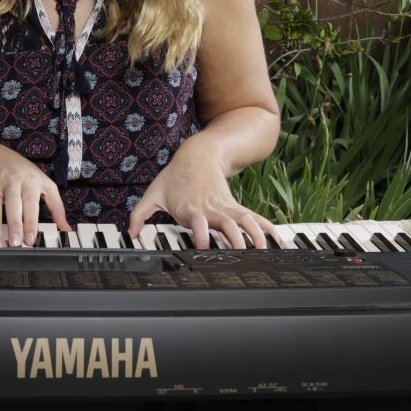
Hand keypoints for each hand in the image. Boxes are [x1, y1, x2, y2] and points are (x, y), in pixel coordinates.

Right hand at [0, 144, 70, 247]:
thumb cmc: (24, 173)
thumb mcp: (44, 184)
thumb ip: (56, 206)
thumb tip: (66, 228)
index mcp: (28, 181)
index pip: (30, 201)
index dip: (30, 221)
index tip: (31, 239)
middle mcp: (10, 183)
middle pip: (11, 204)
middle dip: (13, 224)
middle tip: (15, 243)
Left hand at [128, 155, 275, 249]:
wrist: (198, 154)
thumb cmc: (174, 177)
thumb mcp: (153, 193)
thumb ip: (139, 214)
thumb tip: (130, 233)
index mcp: (191, 208)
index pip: (197, 223)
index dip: (199, 234)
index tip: (201, 247)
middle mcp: (212, 209)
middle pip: (227, 224)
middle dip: (236, 240)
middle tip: (242, 255)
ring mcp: (226, 208)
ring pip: (245, 221)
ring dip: (256, 235)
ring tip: (265, 251)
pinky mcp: (236, 207)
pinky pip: (254, 218)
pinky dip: (268, 228)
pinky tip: (280, 241)